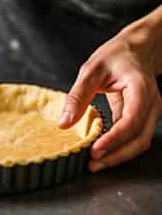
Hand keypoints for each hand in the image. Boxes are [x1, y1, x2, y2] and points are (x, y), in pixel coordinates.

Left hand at [58, 24, 161, 171]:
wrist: (134, 49)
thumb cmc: (114, 56)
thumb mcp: (91, 71)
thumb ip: (78, 96)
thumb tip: (64, 123)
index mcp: (141, 89)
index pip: (131, 121)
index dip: (114, 139)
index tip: (95, 150)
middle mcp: (151, 103)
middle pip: (140, 139)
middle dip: (116, 156)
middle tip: (92, 165)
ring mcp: (148, 111)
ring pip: (139, 141)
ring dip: (118, 155)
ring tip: (95, 163)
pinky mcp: (140, 115)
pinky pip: (132, 135)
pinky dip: (117, 145)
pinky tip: (100, 148)